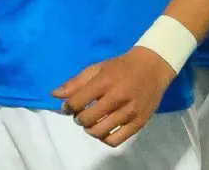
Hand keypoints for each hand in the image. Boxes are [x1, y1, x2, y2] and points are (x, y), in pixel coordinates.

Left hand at [53, 47, 174, 146]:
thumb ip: (76, 82)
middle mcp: (118, 97)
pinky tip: (104, 130)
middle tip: (81, 114)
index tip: (69, 106)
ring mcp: (130, 111)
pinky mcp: (139, 122)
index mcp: (105, 81)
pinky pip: (116, 140)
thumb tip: (55, 95)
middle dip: (78, 119)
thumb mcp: (97, 68)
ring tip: (92, 123)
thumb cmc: (121, 67)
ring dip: (90, 130)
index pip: (77, 102)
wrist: (152, 67)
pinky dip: (105, 139)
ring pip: (100, 132)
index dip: (68, 107)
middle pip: (87, 119)